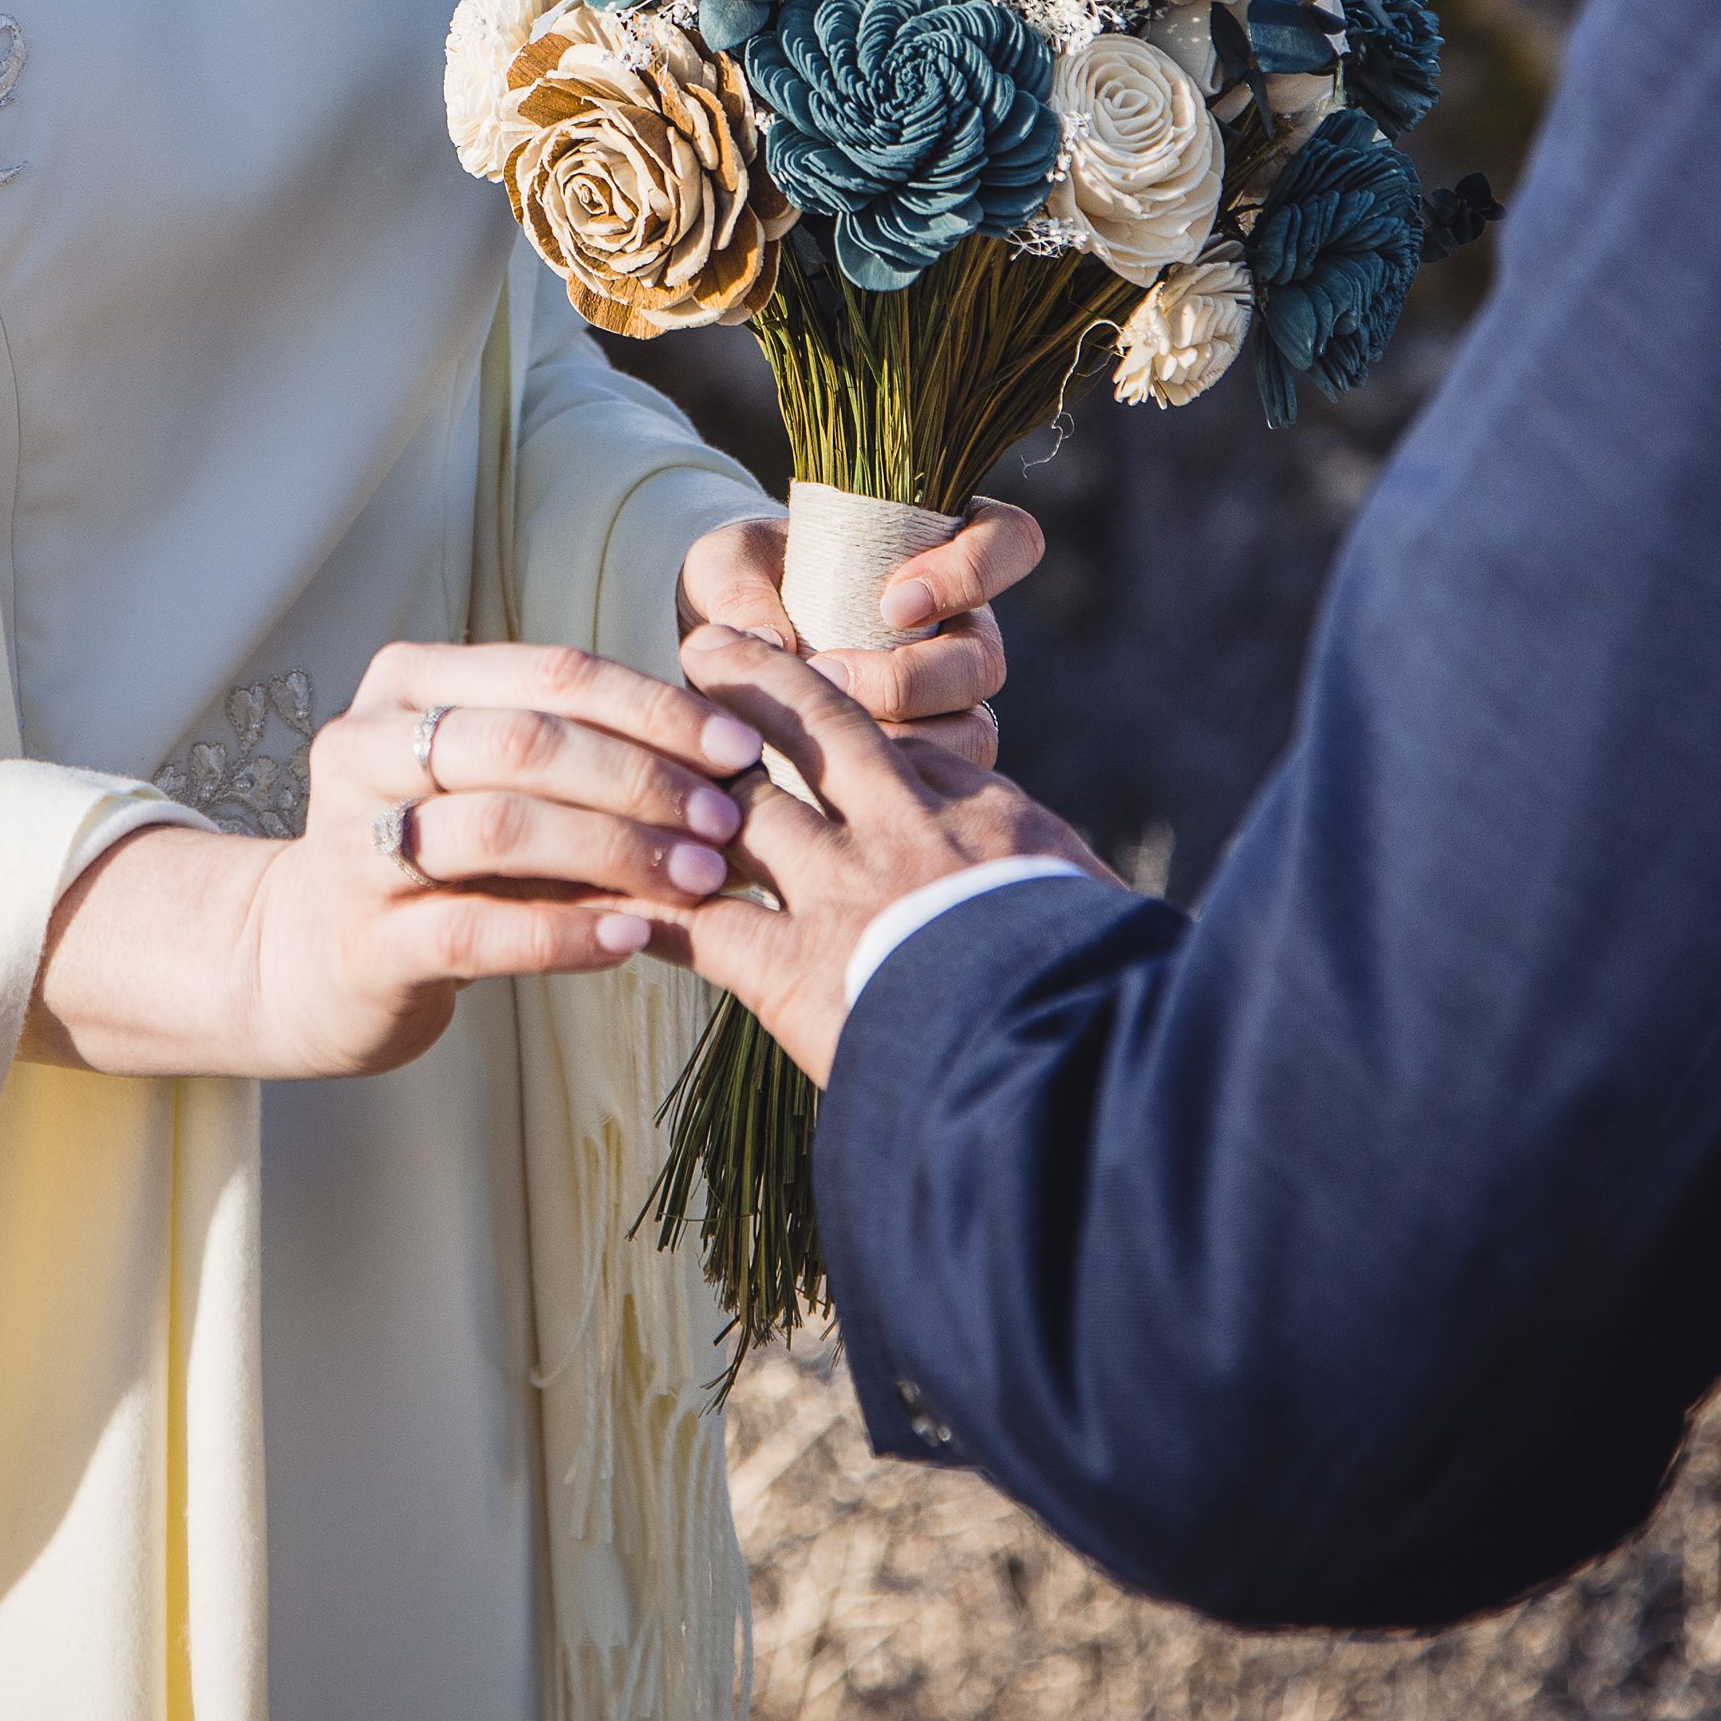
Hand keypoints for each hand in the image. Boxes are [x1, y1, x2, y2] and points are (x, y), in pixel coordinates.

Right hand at [28, 640, 767, 1084]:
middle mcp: (366, 747)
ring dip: (619, 851)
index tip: (740, 749)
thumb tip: (735, 768)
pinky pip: (477, 930)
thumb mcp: (501, 787)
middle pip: (528, 742)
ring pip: (503, 828)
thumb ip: (591, 764)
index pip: (552, 673)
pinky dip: (566, 931)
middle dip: (644, 778)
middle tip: (728, 820)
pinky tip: (634, 938)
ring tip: (702, 880)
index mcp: (408, 682)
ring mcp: (352, 844)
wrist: (310, 960)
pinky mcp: (361, 942)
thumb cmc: (442, 856)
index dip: (656, 708)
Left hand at [670, 626, 1108, 1088]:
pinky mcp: (796, 971)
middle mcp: (909, 834)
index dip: (861, 718)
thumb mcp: (1097, 919)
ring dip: (689, 777)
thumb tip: (1078, 911)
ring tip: (637, 751)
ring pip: (747, 805)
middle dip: (759, 682)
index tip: (819, 699)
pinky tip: (611, 898)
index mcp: (991, 817)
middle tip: (706, 649)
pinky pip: (702, 924)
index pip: (916, 746)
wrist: (1077, 1071)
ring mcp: (846, 894)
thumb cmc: (1109, 1003)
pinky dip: (652, 909)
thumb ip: (1060, 893)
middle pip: (820, 729)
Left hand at [675, 491, 1042, 765]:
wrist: (722, 649)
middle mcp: (960, 626)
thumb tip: (769, 644)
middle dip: (912, 678)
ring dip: (903, 740)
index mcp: (937, 551)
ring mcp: (949, 700)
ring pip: (972, 730)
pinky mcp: (929, 763)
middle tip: (833, 678)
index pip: (1008, 541)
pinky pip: (939, 787)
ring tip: (824, 738)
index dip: (972, 571)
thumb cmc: (740, 583)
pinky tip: (828, 783)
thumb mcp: (726, 565)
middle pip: (983, 657)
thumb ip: (741, 589)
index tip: (893, 603)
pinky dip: (890, 785)